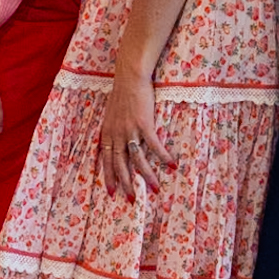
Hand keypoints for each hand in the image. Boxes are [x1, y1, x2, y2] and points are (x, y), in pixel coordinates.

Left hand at [98, 68, 170, 196]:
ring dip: (147, 177)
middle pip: (121, 166)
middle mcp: (116, 135)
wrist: (129, 78)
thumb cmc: (122, 95)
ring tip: (155, 189)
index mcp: (107, 134)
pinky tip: (172, 165)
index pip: (107, 161)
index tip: (112, 192)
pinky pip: (154, 146)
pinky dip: (163, 157)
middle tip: (133, 200)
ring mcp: (130, 130)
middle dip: (127, 184)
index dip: (109, 177)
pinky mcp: (144, 124)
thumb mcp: (111, 116)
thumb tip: (116, 143)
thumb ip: (113, 131)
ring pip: (138, 160)